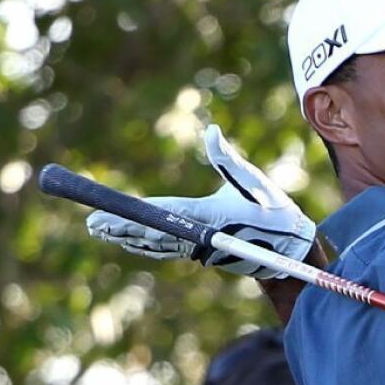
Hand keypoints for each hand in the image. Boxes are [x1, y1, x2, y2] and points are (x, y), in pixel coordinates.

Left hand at [86, 124, 315, 278]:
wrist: (292, 249)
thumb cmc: (275, 211)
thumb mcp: (256, 181)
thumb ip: (229, 158)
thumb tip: (212, 131)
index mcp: (209, 216)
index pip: (159, 215)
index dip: (128, 216)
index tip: (103, 215)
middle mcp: (201, 237)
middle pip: (151, 233)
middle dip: (120, 229)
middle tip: (92, 225)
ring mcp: (202, 249)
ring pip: (157, 244)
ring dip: (128, 238)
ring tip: (103, 232)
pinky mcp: (206, 254)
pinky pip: (169, 250)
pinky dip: (147, 246)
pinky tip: (131, 242)